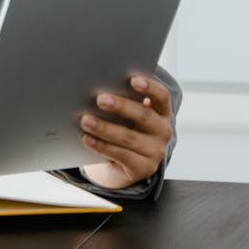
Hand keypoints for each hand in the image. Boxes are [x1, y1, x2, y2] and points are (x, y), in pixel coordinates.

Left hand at [79, 75, 172, 190]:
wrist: (118, 166)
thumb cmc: (120, 129)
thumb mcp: (124, 116)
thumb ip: (119, 102)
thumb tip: (95, 89)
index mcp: (161, 112)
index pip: (162, 96)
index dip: (150, 87)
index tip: (133, 80)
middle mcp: (163, 131)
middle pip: (144, 115)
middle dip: (120, 106)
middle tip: (99, 99)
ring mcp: (155, 152)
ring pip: (129, 137)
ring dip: (104, 128)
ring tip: (85, 120)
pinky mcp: (143, 168)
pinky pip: (121, 155)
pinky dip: (101, 146)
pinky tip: (87, 138)